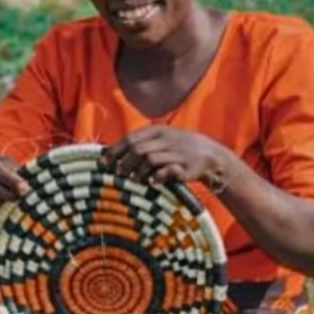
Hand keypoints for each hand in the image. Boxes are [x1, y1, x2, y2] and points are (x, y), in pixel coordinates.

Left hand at [102, 127, 231, 187]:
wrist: (211, 155)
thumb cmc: (179, 149)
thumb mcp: (161, 140)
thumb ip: (141, 145)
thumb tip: (110, 155)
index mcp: (158, 131)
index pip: (131, 138)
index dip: (115, 151)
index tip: (103, 163)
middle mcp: (166, 139)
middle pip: (138, 149)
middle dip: (124, 163)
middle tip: (117, 174)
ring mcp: (177, 152)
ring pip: (150, 160)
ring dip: (138, 172)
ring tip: (134, 181)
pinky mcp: (186, 167)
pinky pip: (167, 171)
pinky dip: (157, 178)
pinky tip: (152, 183)